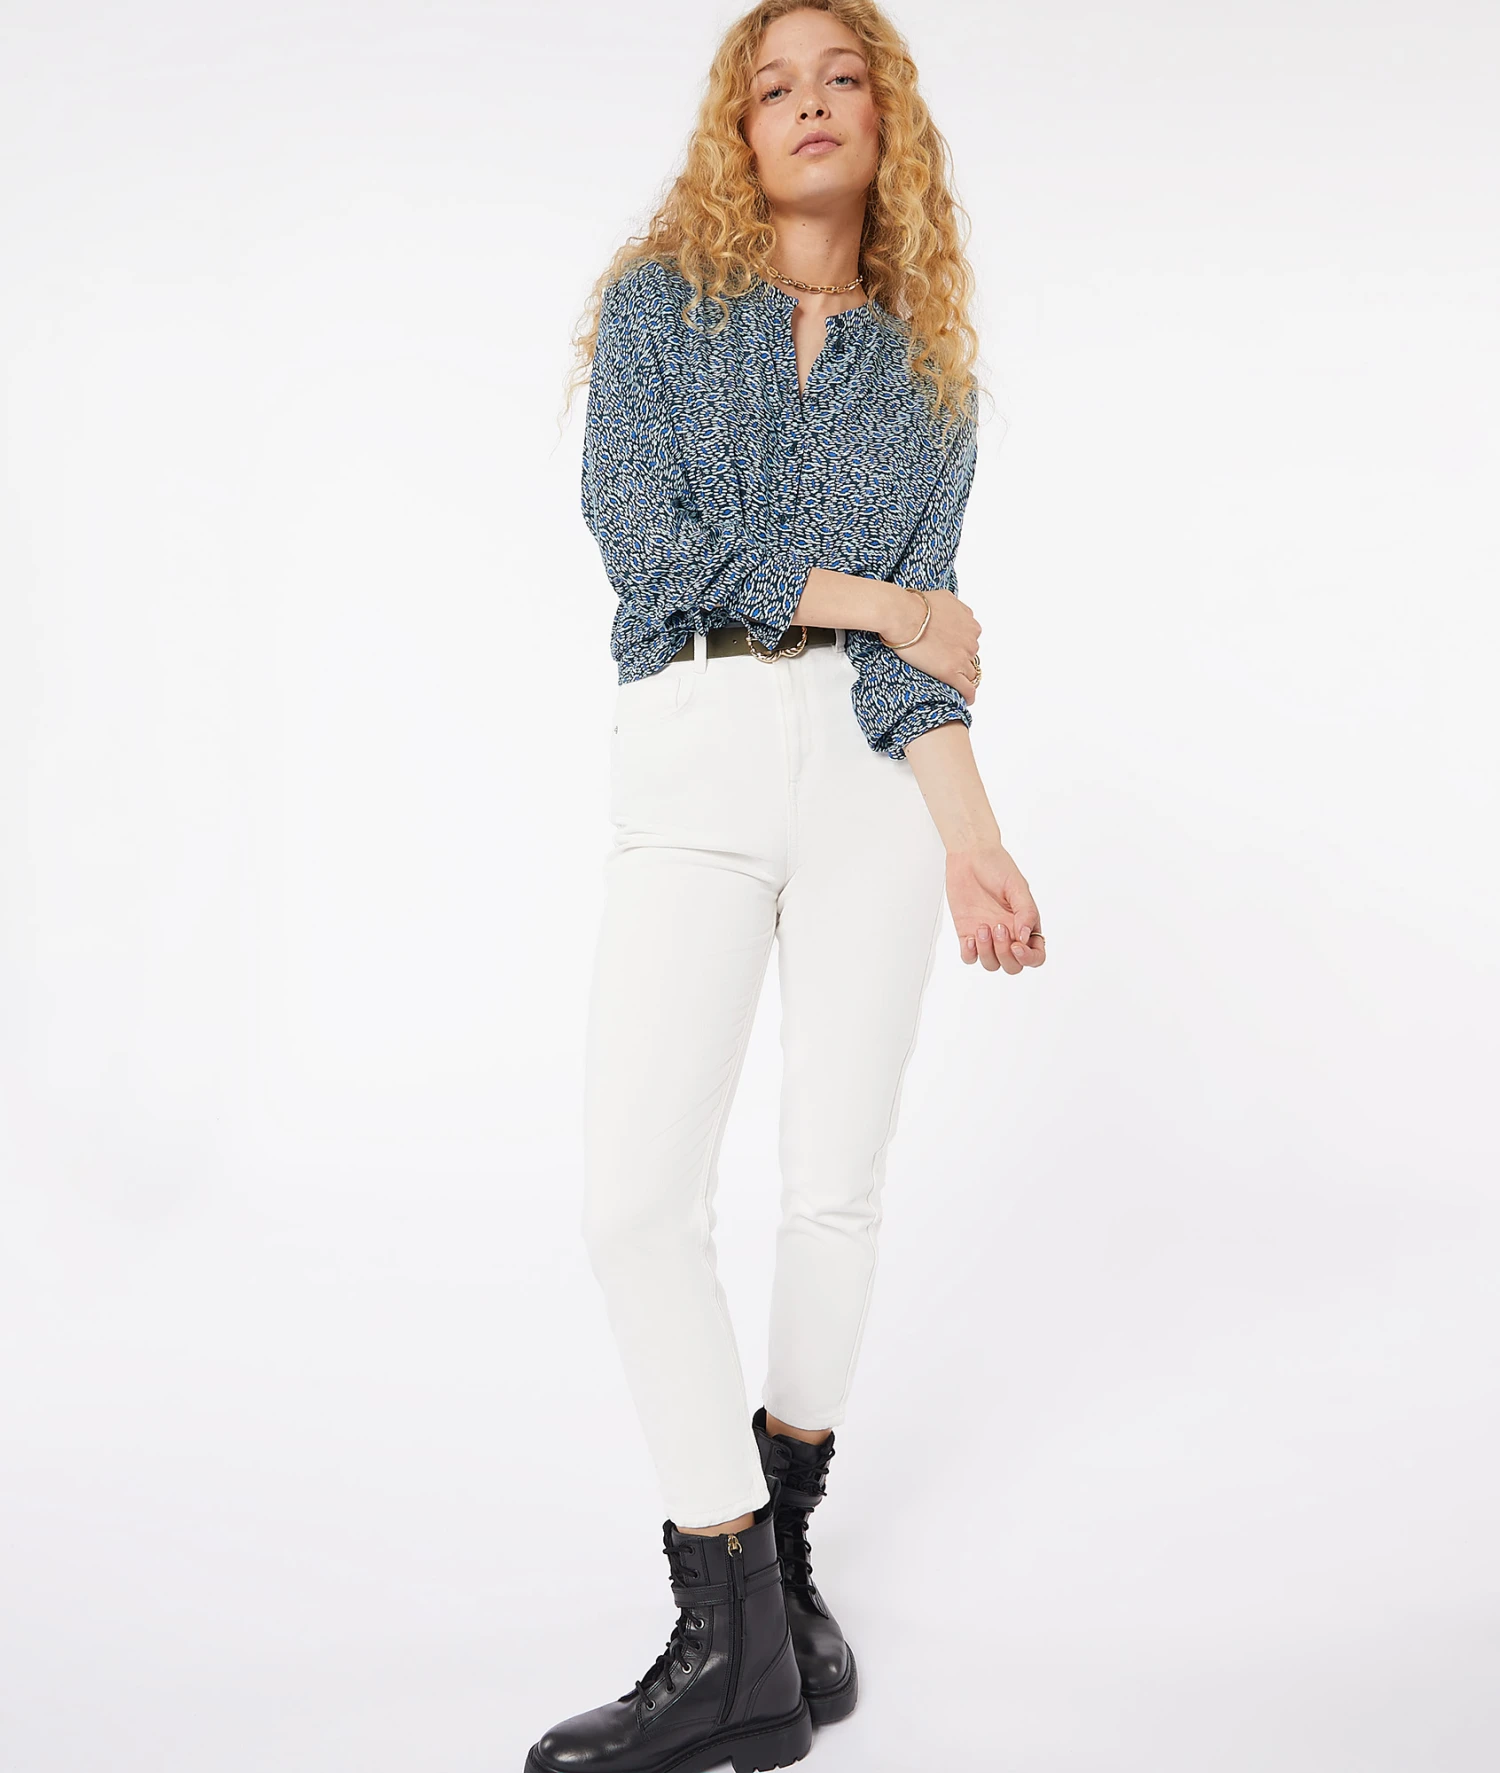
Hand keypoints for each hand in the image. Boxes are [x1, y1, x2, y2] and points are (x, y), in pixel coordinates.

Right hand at [878, 586, 982, 703]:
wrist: (903, 616)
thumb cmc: (917, 605)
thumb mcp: (944, 597)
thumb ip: (955, 607)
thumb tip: (953, 610)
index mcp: (970, 623)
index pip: (971, 639)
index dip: (959, 645)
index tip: (950, 649)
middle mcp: (970, 640)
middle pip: (970, 655)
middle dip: (959, 658)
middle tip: (942, 661)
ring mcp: (962, 657)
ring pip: (970, 673)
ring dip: (961, 676)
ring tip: (948, 680)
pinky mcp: (951, 672)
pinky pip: (968, 689)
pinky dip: (968, 695)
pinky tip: (965, 699)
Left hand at [945, 841, 1044, 973]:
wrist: (970, 856)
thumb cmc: (997, 867)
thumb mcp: (1017, 886)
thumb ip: (1025, 911)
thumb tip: (1026, 937)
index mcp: (1026, 925)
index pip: (1036, 956)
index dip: (1029, 958)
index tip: (1017, 944)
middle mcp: (1009, 935)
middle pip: (1013, 966)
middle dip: (1005, 954)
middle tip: (997, 926)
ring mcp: (987, 936)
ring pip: (992, 964)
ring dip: (987, 951)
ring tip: (982, 926)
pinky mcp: (967, 934)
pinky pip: (969, 957)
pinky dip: (970, 954)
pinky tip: (970, 937)